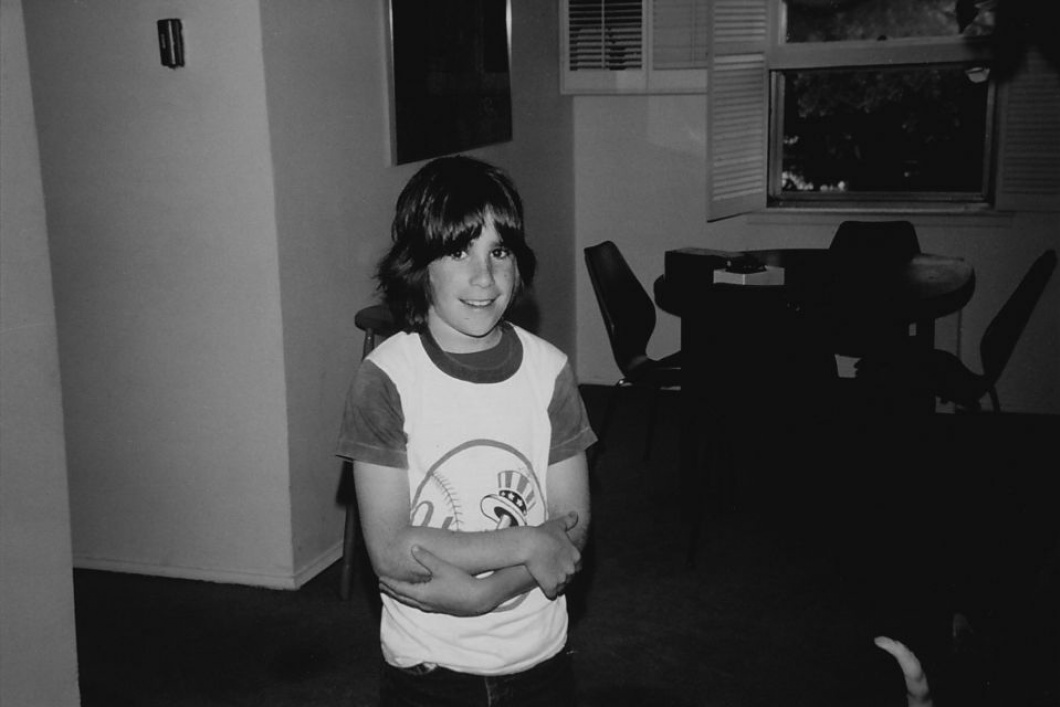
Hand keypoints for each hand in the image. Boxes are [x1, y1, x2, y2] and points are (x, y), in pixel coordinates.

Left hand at [379, 546, 493, 616]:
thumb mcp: (442, 567)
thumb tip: (413, 548)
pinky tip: (416, 596)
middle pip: (403, 597)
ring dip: (401, 596)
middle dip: (392, 590)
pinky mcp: (440, 608)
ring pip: (412, 602)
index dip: (390, 582)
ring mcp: (432, 607)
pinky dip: (412, 599)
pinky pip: (420, 604)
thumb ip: (426, 558)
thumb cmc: (460, 582)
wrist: (478, 598)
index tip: (380, 578)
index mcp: (422, 594)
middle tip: (382, 584)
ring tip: (394, 591)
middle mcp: (424, 603)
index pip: (400, 588)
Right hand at [523, 511, 580, 599]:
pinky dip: (548, 592)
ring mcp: (562, 579)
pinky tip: (543, 586)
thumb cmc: (543, 534)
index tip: (561, 563)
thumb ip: (569, 521)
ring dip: (556, 584)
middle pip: (570, 577)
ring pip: (562, 587)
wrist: (530, 544)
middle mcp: (571, 569)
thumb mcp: (558, 525)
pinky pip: (552, 594)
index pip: (578, 566)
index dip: (569, 565)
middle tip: (552, 571)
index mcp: (576, 556)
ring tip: (547, 579)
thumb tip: (575, 514)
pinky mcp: (551, 586)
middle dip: (563, 576)